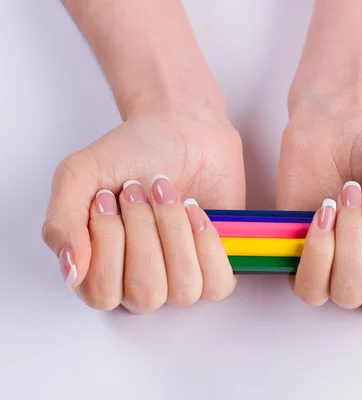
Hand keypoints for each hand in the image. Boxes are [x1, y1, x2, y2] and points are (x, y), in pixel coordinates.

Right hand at [42, 110, 244, 311]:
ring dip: (175, 231)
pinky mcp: (217, 267)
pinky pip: (217, 285)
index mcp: (101, 270)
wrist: (183, 127)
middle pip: (146, 293)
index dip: (108, 244)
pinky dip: (207, 244)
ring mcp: (181, 278)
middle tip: (138, 192)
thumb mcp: (79, 175)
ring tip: (167, 195)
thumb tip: (72, 272)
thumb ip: (61, 224)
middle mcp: (140, 282)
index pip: (102, 294)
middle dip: (144, 232)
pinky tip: (196, 212)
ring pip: (183, 289)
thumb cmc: (133, 153)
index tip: (108, 198)